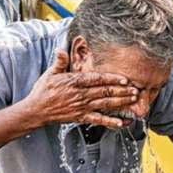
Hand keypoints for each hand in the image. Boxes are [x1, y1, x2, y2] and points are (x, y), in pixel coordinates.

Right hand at [22, 49, 138, 128]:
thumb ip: (59, 62)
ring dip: (121, 102)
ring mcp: (82, 107)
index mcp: (74, 82)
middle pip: (105, 92)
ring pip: (105, 104)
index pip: (97, 79)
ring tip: (133, 100)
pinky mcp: (81, 117)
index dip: (112, 79)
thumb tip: (61, 50)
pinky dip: (111, 122)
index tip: (124, 79)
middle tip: (136, 89)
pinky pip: (98, 120)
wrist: (36, 110)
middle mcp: (80, 95)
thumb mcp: (50, 73)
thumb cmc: (43, 91)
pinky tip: (122, 122)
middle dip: (122, 91)